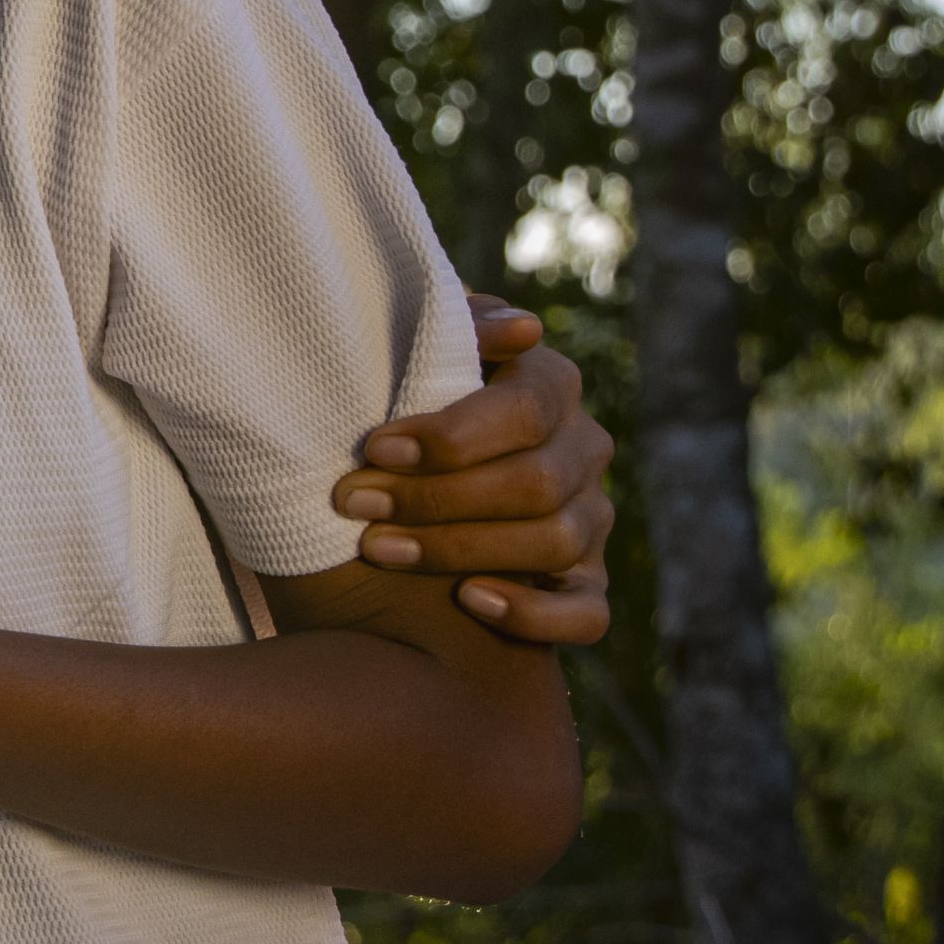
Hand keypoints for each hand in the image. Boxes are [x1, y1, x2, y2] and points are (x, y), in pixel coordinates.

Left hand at [327, 296, 615, 645]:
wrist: (399, 466)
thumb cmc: (403, 393)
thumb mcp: (418, 348)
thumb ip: (463, 329)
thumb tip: (524, 331)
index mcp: (551, 385)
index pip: (525, 412)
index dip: (451, 437)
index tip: (373, 448)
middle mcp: (584, 451)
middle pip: (536, 483)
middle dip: (435, 497)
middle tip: (353, 501)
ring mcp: (590, 520)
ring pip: (554, 542)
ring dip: (459, 549)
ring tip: (376, 547)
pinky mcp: (584, 584)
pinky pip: (588, 615)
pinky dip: (534, 614)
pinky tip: (469, 599)